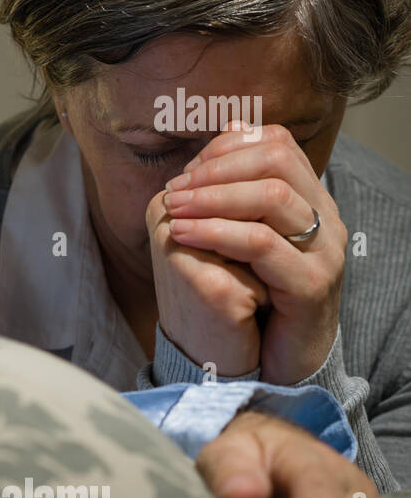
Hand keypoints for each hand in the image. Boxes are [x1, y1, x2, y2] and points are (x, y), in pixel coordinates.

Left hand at [162, 122, 345, 384]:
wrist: (280, 360)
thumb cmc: (254, 296)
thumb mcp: (240, 238)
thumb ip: (234, 193)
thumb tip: (222, 137)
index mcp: (309, 199)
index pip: (276, 144)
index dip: (226, 150)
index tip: (185, 171)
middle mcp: (325, 218)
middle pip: (276, 161)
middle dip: (216, 169)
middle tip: (174, 190)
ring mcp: (323, 251)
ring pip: (272, 197)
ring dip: (212, 197)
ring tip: (173, 209)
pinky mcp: (311, 284)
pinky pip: (262, 244)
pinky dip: (216, 233)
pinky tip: (182, 235)